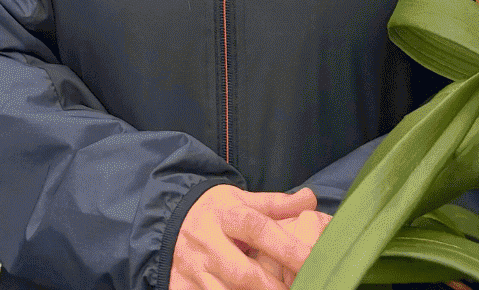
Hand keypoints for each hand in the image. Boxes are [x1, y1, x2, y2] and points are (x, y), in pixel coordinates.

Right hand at [169, 186, 319, 289]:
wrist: (164, 217)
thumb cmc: (213, 211)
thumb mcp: (239, 199)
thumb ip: (275, 204)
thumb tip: (310, 198)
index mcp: (224, 215)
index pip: (258, 229)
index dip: (288, 247)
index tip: (314, 262)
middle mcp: (207, 242)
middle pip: (242, 273)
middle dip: (271, 289)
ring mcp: (192, 268)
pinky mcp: (180, 286)